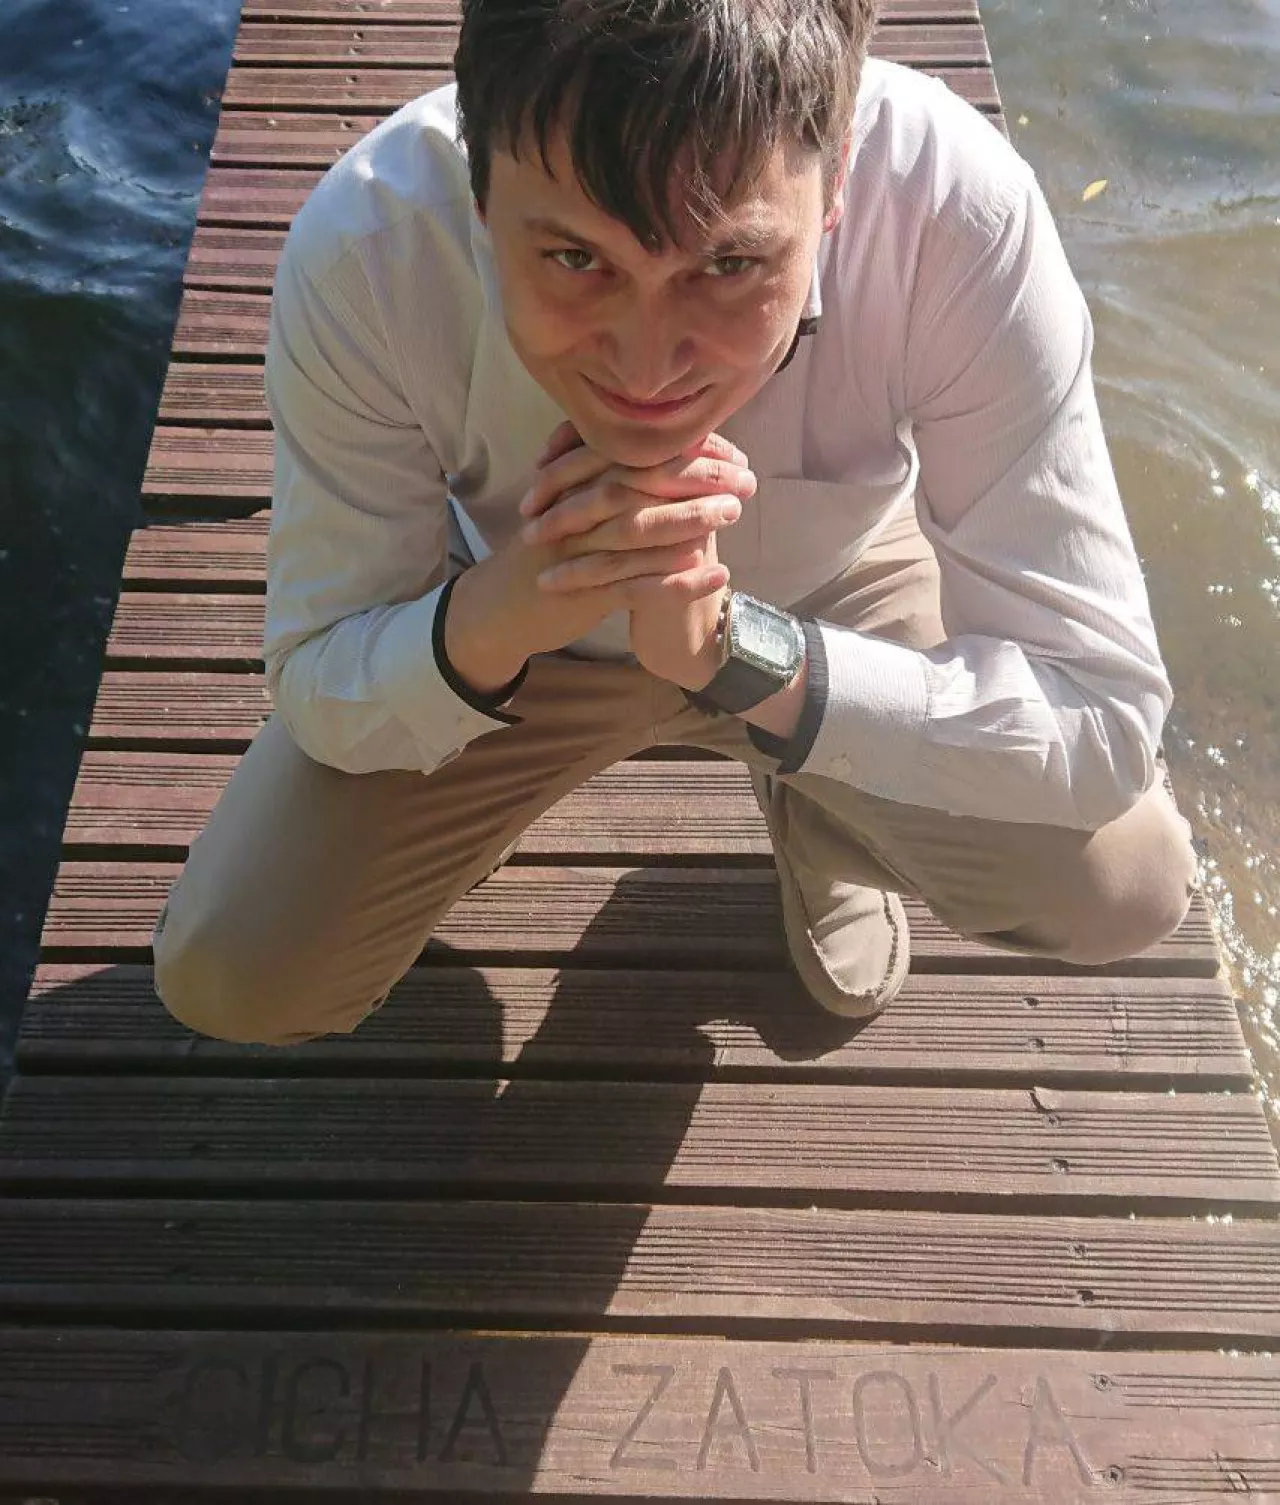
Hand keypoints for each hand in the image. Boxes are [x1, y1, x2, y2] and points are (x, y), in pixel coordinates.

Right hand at [443, 422, 752, 693]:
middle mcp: (579, 508)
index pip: (640, 454)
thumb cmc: (550, 553)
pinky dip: (682, 582)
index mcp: (578, 481)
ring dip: (692, 519)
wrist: (504, 605)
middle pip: (644, 482)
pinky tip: (719, 575)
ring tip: (737, 512)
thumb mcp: (573, 506)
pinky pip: (640, 585)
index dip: (688, 452)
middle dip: (698, 477)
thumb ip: (610, 481)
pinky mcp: (587, 591)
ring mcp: (582, 549)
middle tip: (747, 478)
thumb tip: (668, 463)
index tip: (733, 453)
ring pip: (642, 528)